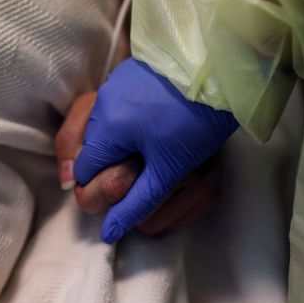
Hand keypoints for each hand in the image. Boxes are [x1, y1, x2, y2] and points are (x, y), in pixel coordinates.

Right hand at [73, 58, 237, 242]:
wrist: (220, 70)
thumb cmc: (197, 122)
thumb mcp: (167, 169)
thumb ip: (135, 203)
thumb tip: (108, 232)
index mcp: (106, 127)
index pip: (82, 172)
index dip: (101, 185)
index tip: (128, 184)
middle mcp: (101, 102)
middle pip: (87, 150)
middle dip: (108, 163)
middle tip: (140, 165)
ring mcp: (112, 83)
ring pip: (98, 127)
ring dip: (115, 140)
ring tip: (149, 140)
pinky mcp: (125, 73)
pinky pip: (110, 105)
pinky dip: (122, 119)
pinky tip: (150, 119)